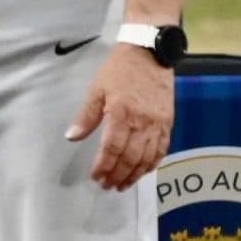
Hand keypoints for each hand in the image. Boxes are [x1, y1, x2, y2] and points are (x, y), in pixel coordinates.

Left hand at [67, 44, 174, 190]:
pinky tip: (144, 171)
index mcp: (122, 114)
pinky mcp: (168, 122)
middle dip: (118, 175)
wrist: (149, 54)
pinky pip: (162, 148)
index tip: (96, 177)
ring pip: (148, 157)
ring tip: (123, 184)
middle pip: (131, 157)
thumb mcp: (96, 90)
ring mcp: (158, 123)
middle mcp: (143, 122)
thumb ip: (86, 116)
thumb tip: (72, 137)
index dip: (104, 166)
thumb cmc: (118, 71)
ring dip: (135, 174)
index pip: (112, 148)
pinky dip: (153, 163)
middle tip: (108, 186)